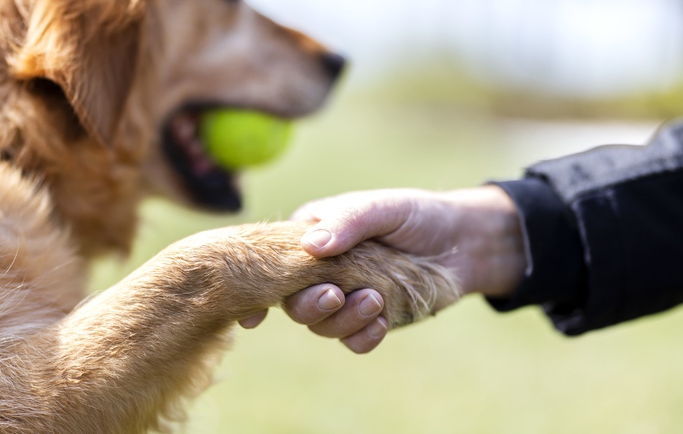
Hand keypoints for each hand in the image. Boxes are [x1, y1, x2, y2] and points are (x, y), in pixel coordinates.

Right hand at [240, 186, 525, 352]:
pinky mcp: (370, 321)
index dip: (260, 285)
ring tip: (375, 300)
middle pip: (294, 302)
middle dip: (311, 305)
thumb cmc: (415, 216)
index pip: (274, 263)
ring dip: (344, 319)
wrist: (462, 244)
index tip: (255, 309)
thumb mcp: (381, 209)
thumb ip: (348, 222)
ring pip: (322, 325)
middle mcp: (321, 272)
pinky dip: (364, 336)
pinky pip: (353, 341)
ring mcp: (345, 298)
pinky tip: (383, 321)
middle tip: (336, 294)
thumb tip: (311, 246)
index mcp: (311, 239)